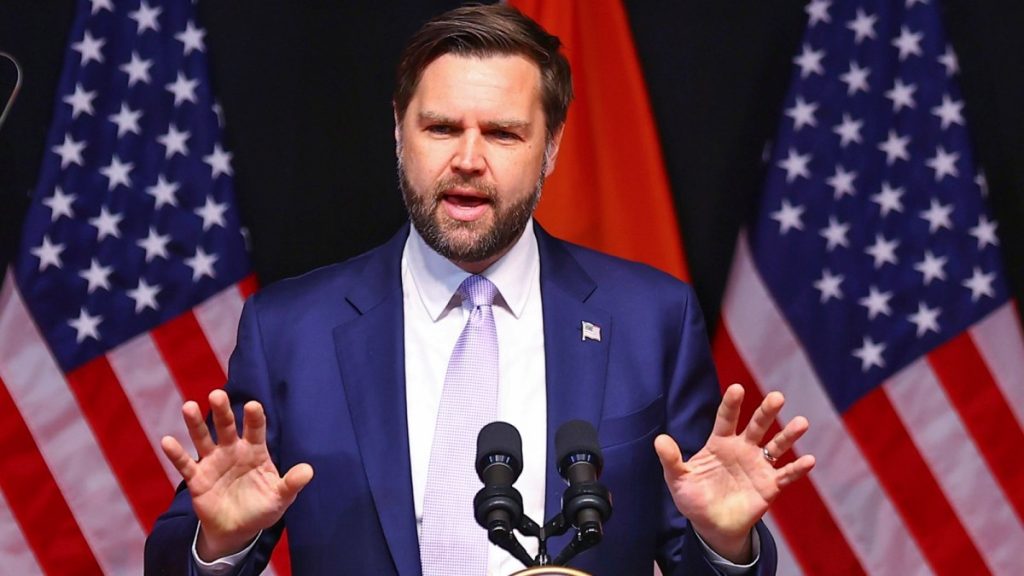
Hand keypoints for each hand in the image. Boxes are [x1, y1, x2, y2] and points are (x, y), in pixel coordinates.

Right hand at [160, 389, 313, 559]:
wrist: (238, 530)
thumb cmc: (262, 508)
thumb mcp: (280, 498)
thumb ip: (292, 484)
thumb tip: (309, 471)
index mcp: (255, 451)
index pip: (256, 429)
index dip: (254, 418)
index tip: (253, 405)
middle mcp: (233, 450)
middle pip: (227, 426)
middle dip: (222, 411)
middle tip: (217, 394)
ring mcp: (213, 462)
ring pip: (203, 438)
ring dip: (195, 424)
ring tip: (188, 406)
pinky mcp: (197, 478)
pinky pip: (185, 464)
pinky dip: (176, 453)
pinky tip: (167, 440)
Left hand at [654, 383, 814, 562]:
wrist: (711, 526)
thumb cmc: (693, 498)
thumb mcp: (678, 480)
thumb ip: (671, 460)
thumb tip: (659, 440)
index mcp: (719, 443)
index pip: (726, 419)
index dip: (731, 404)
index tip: (737, 388)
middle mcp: (742, 449)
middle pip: (756, 426)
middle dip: (766, 412)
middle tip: (777, 397)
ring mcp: (758, 466)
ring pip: (776, 446)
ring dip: (788, 435)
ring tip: (801, 423)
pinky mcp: (770, 486)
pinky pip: (785, 475)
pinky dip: (797, 469)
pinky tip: (809, 460)